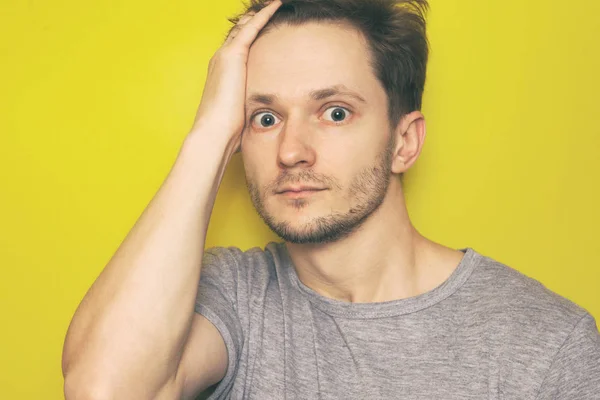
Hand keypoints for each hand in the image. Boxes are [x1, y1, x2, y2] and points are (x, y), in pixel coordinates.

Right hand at [190, 1, 281, 152]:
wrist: (213, 131)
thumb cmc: (226, 130)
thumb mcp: (241, 114)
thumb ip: (250, 110)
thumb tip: (263, 121)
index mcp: (222, 72)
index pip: (238, 46)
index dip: (251, 35)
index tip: (266, 29)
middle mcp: (221, 59)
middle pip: (240, 30)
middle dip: (255, 18)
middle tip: (273, 7)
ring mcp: (226, 54)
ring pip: (245, 24)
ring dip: (260, 13)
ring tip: (276, 3)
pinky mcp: (234, 54)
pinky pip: (252, 26)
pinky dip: (265, 14)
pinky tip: (277, 5)